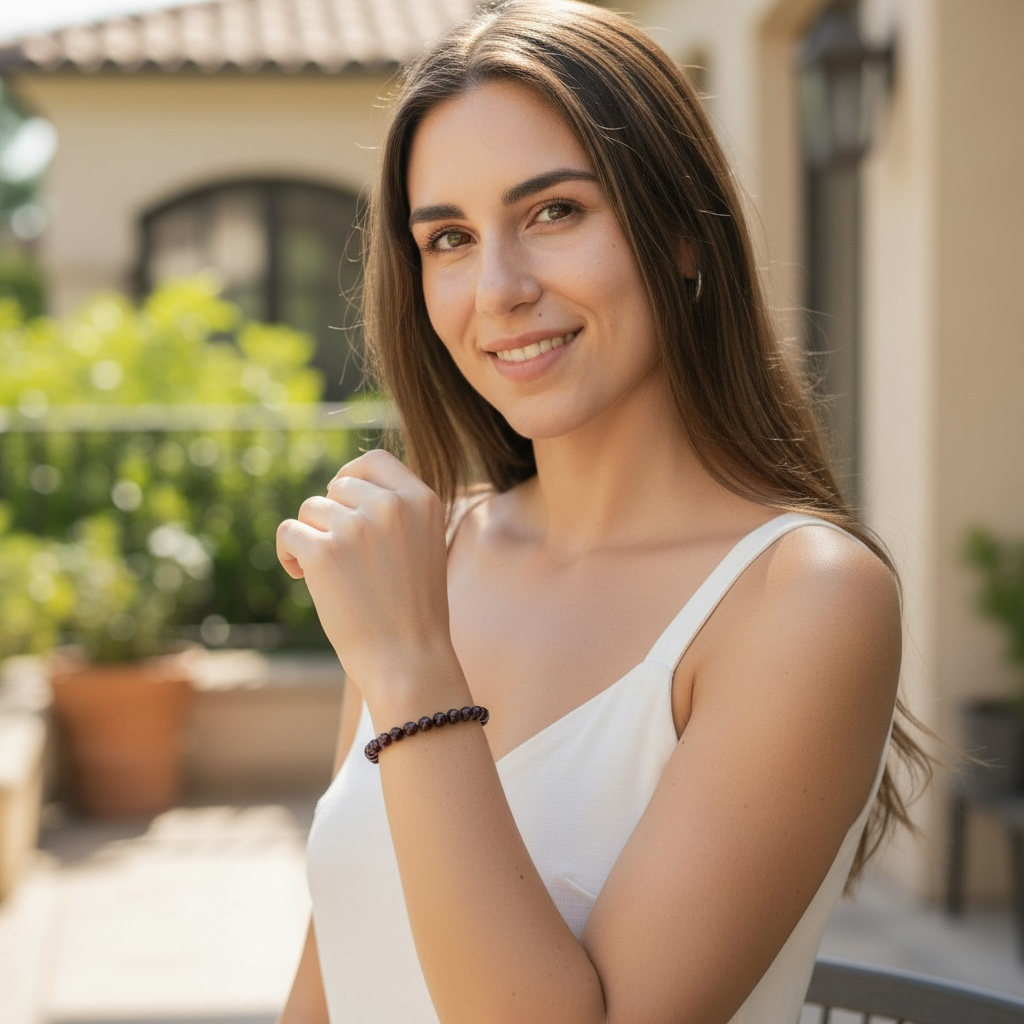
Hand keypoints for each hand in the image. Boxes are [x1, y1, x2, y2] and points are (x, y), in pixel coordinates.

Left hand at [276, 450, 452, 689]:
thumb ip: (396, 511)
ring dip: (311, 537)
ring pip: (311, 509)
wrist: (409, 661)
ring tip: (327, 573)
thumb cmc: (414, 610)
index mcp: (423, 500)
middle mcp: (392, 506)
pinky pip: (288, 532)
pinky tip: (300, 576)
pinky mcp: (324, 553)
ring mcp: (357, 528)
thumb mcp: (423, 545)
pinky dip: (288, 553)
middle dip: (331, 516)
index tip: (341, 500)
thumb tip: (344, 484)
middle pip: (338, 486)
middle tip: (340, 556)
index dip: (351, 477)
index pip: (374, 461)